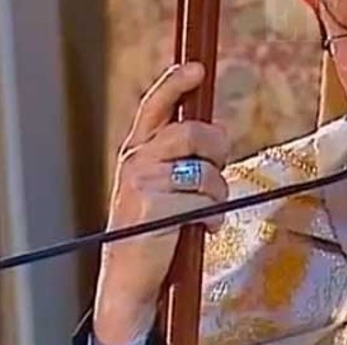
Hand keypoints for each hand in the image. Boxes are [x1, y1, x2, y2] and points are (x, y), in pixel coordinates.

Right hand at [92, 62, 231, 344]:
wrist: (129, 279)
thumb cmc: (151, 230)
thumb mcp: (158, 184)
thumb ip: (178, 156)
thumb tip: (216, 132)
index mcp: (136, 151)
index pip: (156, 106)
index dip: (175, 83)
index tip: (196, 68)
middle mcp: (136, 161)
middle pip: (195, 133)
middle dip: (217, 151)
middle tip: (216, 171)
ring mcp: (144, 182)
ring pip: (207, 172)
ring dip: (217, 194)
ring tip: (203, 212)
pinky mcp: (156, 206)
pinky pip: (207, 202)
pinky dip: (213, 218)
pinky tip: (199, 229)